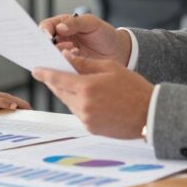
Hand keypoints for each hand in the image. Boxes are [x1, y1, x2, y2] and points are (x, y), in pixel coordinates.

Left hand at [32, 53, 152, 138]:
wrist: (150, 115)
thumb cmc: (133, 88)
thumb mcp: (110, 67)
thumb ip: (85, 64)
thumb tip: (66, 58)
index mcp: (87, 88)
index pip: (57, 78)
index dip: (44, 73)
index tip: (35, 70)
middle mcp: (83, 106)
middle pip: (60, 91)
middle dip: (55, 81)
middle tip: (52, 73)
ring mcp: (87, 119)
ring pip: (68, 102)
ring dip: (68, 92)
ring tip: (75, 84)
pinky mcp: (91, 128)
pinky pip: (78, 112)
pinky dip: (78, 103)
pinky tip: (88, 98)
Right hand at [39, 13, 131, 66]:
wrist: (119, 52)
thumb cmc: (104, 34)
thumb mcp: (91, 23)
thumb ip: (75, 23)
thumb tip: (60, 28)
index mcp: (63, 25)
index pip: (46, 27)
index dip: (44, 31)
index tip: (48, 36)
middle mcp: (60, 40)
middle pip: (44, 43)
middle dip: (46, 46)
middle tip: (53, 48)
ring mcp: (64, 55)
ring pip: (51, 57)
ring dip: (57, 55)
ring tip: (72, 50)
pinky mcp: (70, 68)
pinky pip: (61, 68)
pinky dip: (65, 65)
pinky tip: (76, 60)